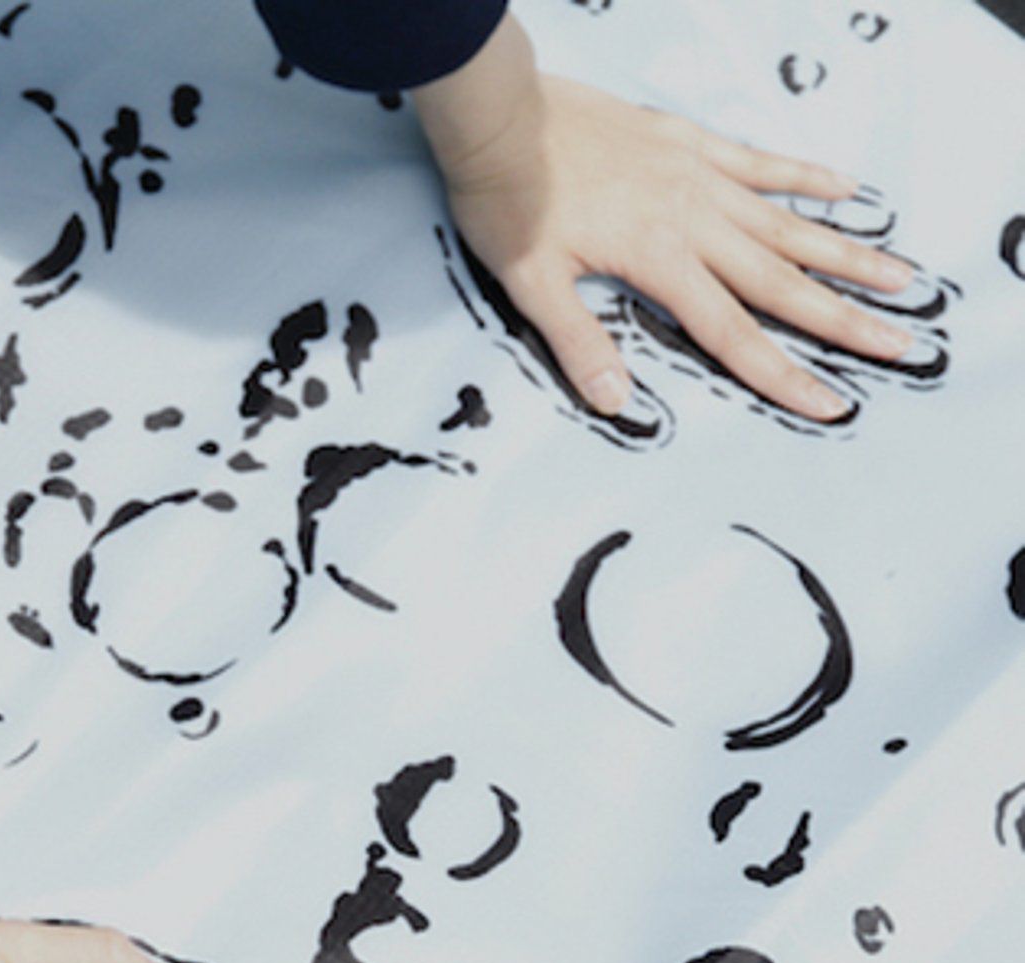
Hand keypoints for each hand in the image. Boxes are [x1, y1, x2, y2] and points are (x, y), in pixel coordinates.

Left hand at [412, 15, 916, 420]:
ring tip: (898, 275)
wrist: (502, 120)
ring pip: (787, 223)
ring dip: (844, 253)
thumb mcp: (533, 286)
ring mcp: (699, 177)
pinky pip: (760, 162)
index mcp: (660, 261)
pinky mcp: (690, 142)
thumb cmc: (511, 204)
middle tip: (900, 343)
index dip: (783, 373)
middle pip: (782, 282)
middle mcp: (694, 220)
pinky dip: (804, 176)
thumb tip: (615, 402)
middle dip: (842, 320)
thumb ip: (579, 343)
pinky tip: (845, 188)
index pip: (733, 333)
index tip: (830, 402)